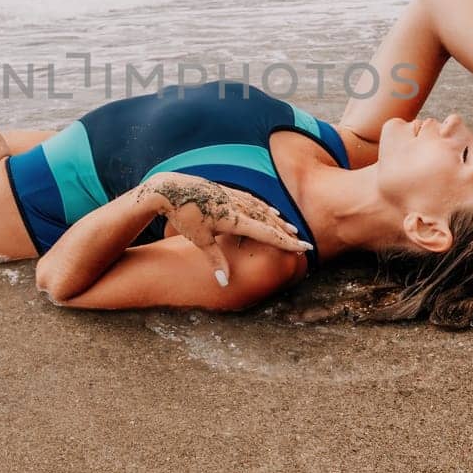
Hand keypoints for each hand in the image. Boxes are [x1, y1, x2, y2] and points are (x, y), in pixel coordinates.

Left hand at [139, 172, 312, 285]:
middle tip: (302, 241)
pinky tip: (266, 210)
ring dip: (276, 219)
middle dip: (285, 232)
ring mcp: (233, 196)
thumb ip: (216, 260)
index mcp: (234, 220)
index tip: (303, 248)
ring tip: (288, 227)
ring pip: (261, 209)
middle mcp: (238, 206)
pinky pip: (251, 200)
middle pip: (268, 221)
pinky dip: (262, 207)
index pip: (267, 233)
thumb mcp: (200, 240)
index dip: (286, 242)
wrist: (169, 189)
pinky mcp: (226, 191)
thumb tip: (225, 283)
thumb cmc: (183, 216)